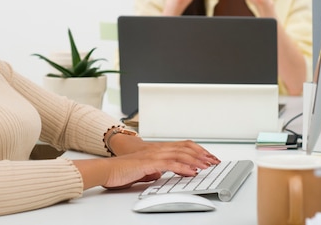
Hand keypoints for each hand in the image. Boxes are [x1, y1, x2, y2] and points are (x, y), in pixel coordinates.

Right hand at [73, 140, 219, 190]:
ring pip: (180, 154)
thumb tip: (161, 174)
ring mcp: (153, 155)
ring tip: (207, 166)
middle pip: (184, 148)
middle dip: (201, 154)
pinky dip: (183, 167)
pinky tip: (191, 172)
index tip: (208, 157)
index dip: (196, 150)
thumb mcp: (143, 170)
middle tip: (214, 161)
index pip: (181, 146)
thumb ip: (153, 170)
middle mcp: (157, 149)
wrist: (107, 169)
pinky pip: (169, 164)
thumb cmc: (121, 170)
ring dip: (196, 160)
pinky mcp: (148, 163)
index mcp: (157, 150)